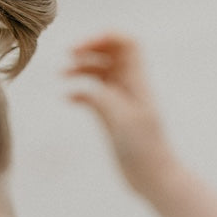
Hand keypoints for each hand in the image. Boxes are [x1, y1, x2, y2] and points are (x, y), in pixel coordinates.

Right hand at [65, 33, 177, 198]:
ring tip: (62, 75)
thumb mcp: (123, 121)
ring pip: (100, 73)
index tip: (82, 48)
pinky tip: (68, 98)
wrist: (154, 178)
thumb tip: (81, 89)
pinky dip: (80, 93)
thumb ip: (103, 99)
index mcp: (137, 81)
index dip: (104, 38)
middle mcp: (130, 87)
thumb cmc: (145, 150)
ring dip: (82, 69)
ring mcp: (121, 103)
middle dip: (90, 49)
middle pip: (110, 54)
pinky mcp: (113, 119)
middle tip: (69, 55)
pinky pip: (94, 96)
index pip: (125, 44)